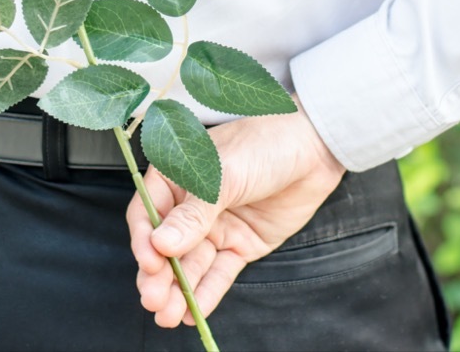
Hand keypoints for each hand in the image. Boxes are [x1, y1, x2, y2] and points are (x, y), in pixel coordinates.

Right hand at [126, 99, 344, 327]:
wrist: (315, 148)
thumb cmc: (265, 144)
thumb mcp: (224, 174)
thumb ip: (195, 213)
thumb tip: (162, 244)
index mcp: (176, 177)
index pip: (148, 214)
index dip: (144, 241)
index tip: (149, 264)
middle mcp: (191, 205)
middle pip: (166, 247)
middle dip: (158, 275)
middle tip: (154, 300)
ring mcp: (216, 227)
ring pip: (190, 264)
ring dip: (178, 290)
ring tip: (168, 315)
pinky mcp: (241, 244)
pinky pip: (219, 273)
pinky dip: (206, 293)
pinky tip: (193, 313)